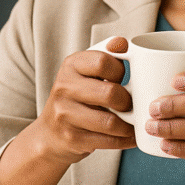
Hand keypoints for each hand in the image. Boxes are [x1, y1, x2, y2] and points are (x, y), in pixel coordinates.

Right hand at [33, 36, 136, 165]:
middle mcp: (64, 87)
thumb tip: (123, 43)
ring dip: (129, 125)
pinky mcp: (71, 138)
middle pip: (110, 93)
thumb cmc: (78, 97)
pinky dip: (125, 141)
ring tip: (135, 124)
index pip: (103, 61)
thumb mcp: (87, 72)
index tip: (123, 79)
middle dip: (128, 102)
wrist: (50, 133)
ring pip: (110, 122)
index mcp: (71, 65)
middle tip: (131, 105)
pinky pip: (107, 141)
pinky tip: (130, 137)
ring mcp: (65, 114)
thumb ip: (107, 56)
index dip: (121, 71)